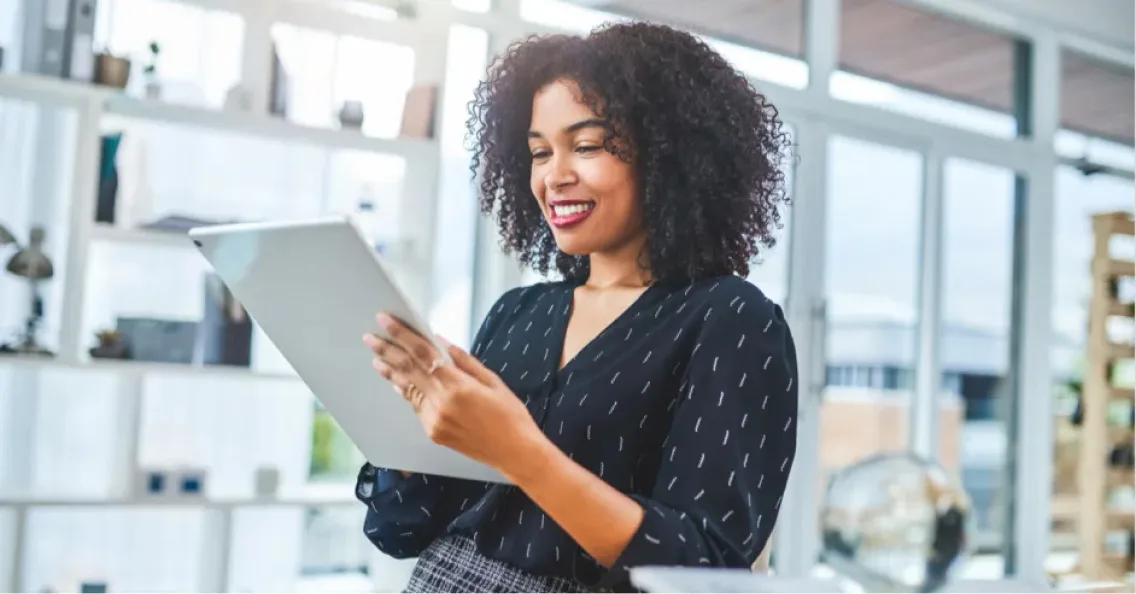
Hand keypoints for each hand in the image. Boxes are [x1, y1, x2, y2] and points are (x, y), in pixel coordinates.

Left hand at [363, 313, 542, 474]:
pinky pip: (416, 406)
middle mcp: (440, 403)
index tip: (385, 320)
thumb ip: (463, 360)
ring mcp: (434, 420)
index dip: (401, 334)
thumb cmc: (510, 415)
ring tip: (376, 358)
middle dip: (386, 351)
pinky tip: (398, 382)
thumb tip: (440, 342)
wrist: (515, 452)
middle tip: (369, 337)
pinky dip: (406, 391)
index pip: (421, 353)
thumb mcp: (492, 380)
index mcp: (457, 385)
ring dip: (390, 372)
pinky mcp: (433, 432)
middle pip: (407, 370)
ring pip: (407, 389)